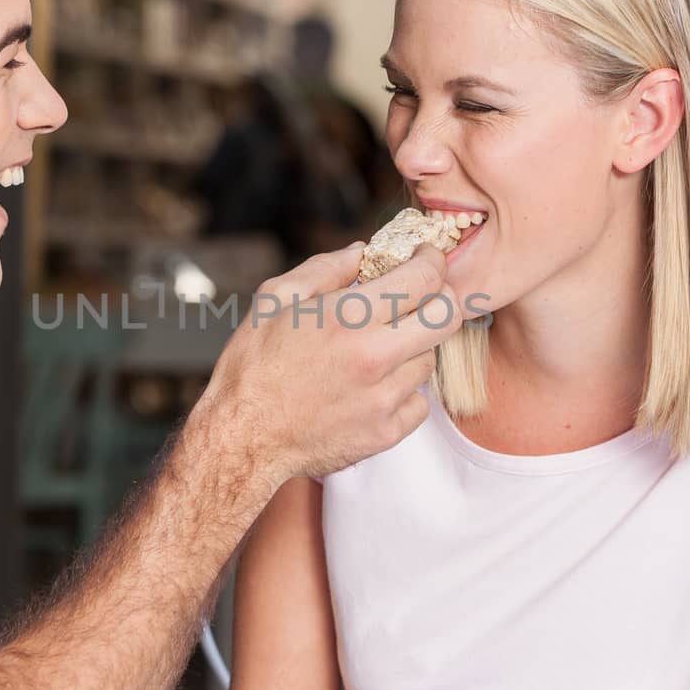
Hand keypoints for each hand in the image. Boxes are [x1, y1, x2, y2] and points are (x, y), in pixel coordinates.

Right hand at [199, 241, 463, 483]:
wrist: (243, 438)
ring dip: (413, 348)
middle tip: (419, 299)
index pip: (425, 279)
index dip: (432, 261)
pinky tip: (373, 388)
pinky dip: (403, 392)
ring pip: (430, 360)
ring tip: (378, 350)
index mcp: (349, 317)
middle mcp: (375, 356)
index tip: (426, 259)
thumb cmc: (252, 366)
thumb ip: (324, 269)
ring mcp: (384, 398)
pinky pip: (418, 403)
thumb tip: (362, 251)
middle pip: (447, 317)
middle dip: (439, 300)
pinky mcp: (386, 432)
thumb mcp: (275, 300)